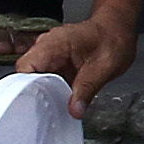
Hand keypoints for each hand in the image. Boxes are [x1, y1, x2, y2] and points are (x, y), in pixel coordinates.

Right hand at [15, 12, 136, 114]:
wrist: (118, 30)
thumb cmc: (113, 40)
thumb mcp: (104, 67)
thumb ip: (87, 88)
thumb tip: (74, 110)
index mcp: (54, 44)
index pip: (25, 67)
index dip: (25, 87)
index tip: (33, 105)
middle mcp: (46, 48)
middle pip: (26, 76)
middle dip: (34, 95)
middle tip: (46, 113)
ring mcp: (49, 56)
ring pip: (35, 80)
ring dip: (43, 95)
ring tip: (54, 111)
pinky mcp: (55, 65)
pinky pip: (46, 81)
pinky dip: (51, 93)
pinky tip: (60, 103)